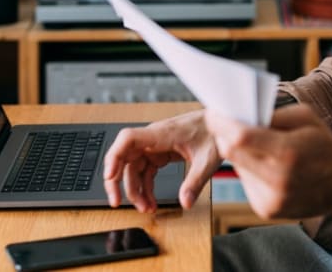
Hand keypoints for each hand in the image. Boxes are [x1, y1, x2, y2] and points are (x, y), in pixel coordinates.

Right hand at [103, 109, 220, 212]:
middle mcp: (153, 138)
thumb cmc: (214, 133)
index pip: (127, 139)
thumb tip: (185, 202)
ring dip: (136, 189)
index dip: (114, 156)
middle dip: (117, 182)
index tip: (109, 176)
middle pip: (124, 158)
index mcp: (161, 134)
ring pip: (134, 168)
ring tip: (145, 208)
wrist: (222, 123)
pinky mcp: (161, 152)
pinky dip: (146, 187)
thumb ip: (194, 182)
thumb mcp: (207, 160)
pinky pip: (146, 171)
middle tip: (117, 203)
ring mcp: (155, 146)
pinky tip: (151, 201)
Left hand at [205, 104, 331, 219]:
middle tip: (224, 122)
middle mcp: (278, 180)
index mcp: (289, 152)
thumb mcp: (306, 118)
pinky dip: (250, 169)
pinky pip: (246, 182)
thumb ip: (273, 114)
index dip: (222, 123)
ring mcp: (270, 199)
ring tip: (255, 144)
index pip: (240, 137)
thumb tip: (240, 113)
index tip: (214, 111)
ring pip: (237, 167)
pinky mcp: (265, 210)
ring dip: (240, 153)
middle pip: (231, 153)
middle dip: (224, 135)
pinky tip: (266, 165)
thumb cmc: (325, 146)